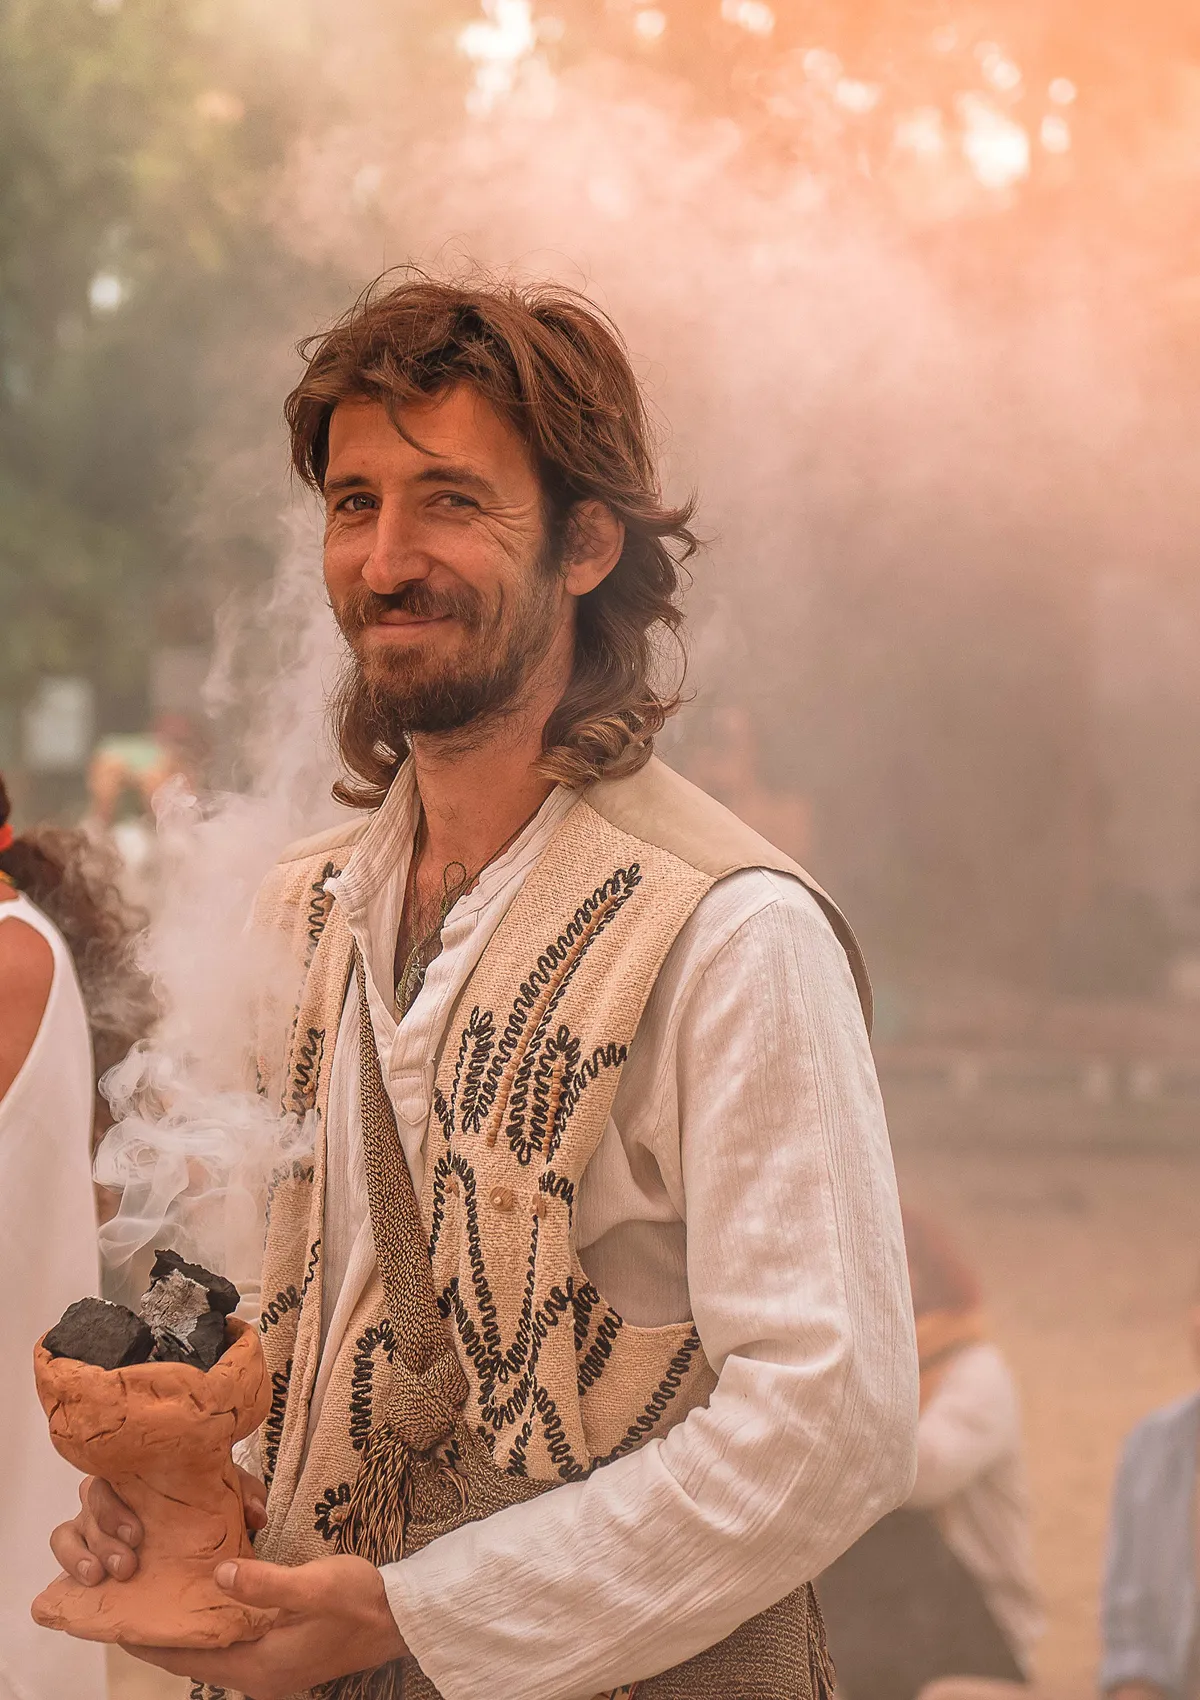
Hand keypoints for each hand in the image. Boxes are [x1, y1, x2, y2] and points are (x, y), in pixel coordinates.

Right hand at [49, 1466, 267, 1585]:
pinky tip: (88, 1583)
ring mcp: (94, 1522)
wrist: (196, 1538)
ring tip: (105, 1576)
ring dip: (84, 1553)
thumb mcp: (230, 1498)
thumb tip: (257, 1515)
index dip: (122, 1500)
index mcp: (144, 1472)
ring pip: (70, 1527)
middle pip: (92, 1498)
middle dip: (106, 1531)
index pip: (119, 1468)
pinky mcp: (85, 1550)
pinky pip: (64, 1546)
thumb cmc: (206, 1506)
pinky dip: (70, 1562)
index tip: (139, 1534)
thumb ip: (245, 1499)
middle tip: (129, 1562)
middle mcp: (114, 1493)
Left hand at [127, 1555, 407, 1697]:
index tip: (116, 1620)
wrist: (402, 1619)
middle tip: (134, 1597)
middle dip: (164, 1631)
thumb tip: (217, 1576)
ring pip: (214, 1649)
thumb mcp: (316, 1586)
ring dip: (190, 1627)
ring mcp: (272, 1667)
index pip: (189, 1658)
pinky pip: (234, 1642)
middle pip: (196, 1656)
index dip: (151, 1640)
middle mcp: (259, 1675)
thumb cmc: (362, 1602)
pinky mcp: (283, 1654)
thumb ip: (265, 1584)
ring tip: (161, 1594)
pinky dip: (215, 1624)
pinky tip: (208, 1598)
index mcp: (260, 1666)